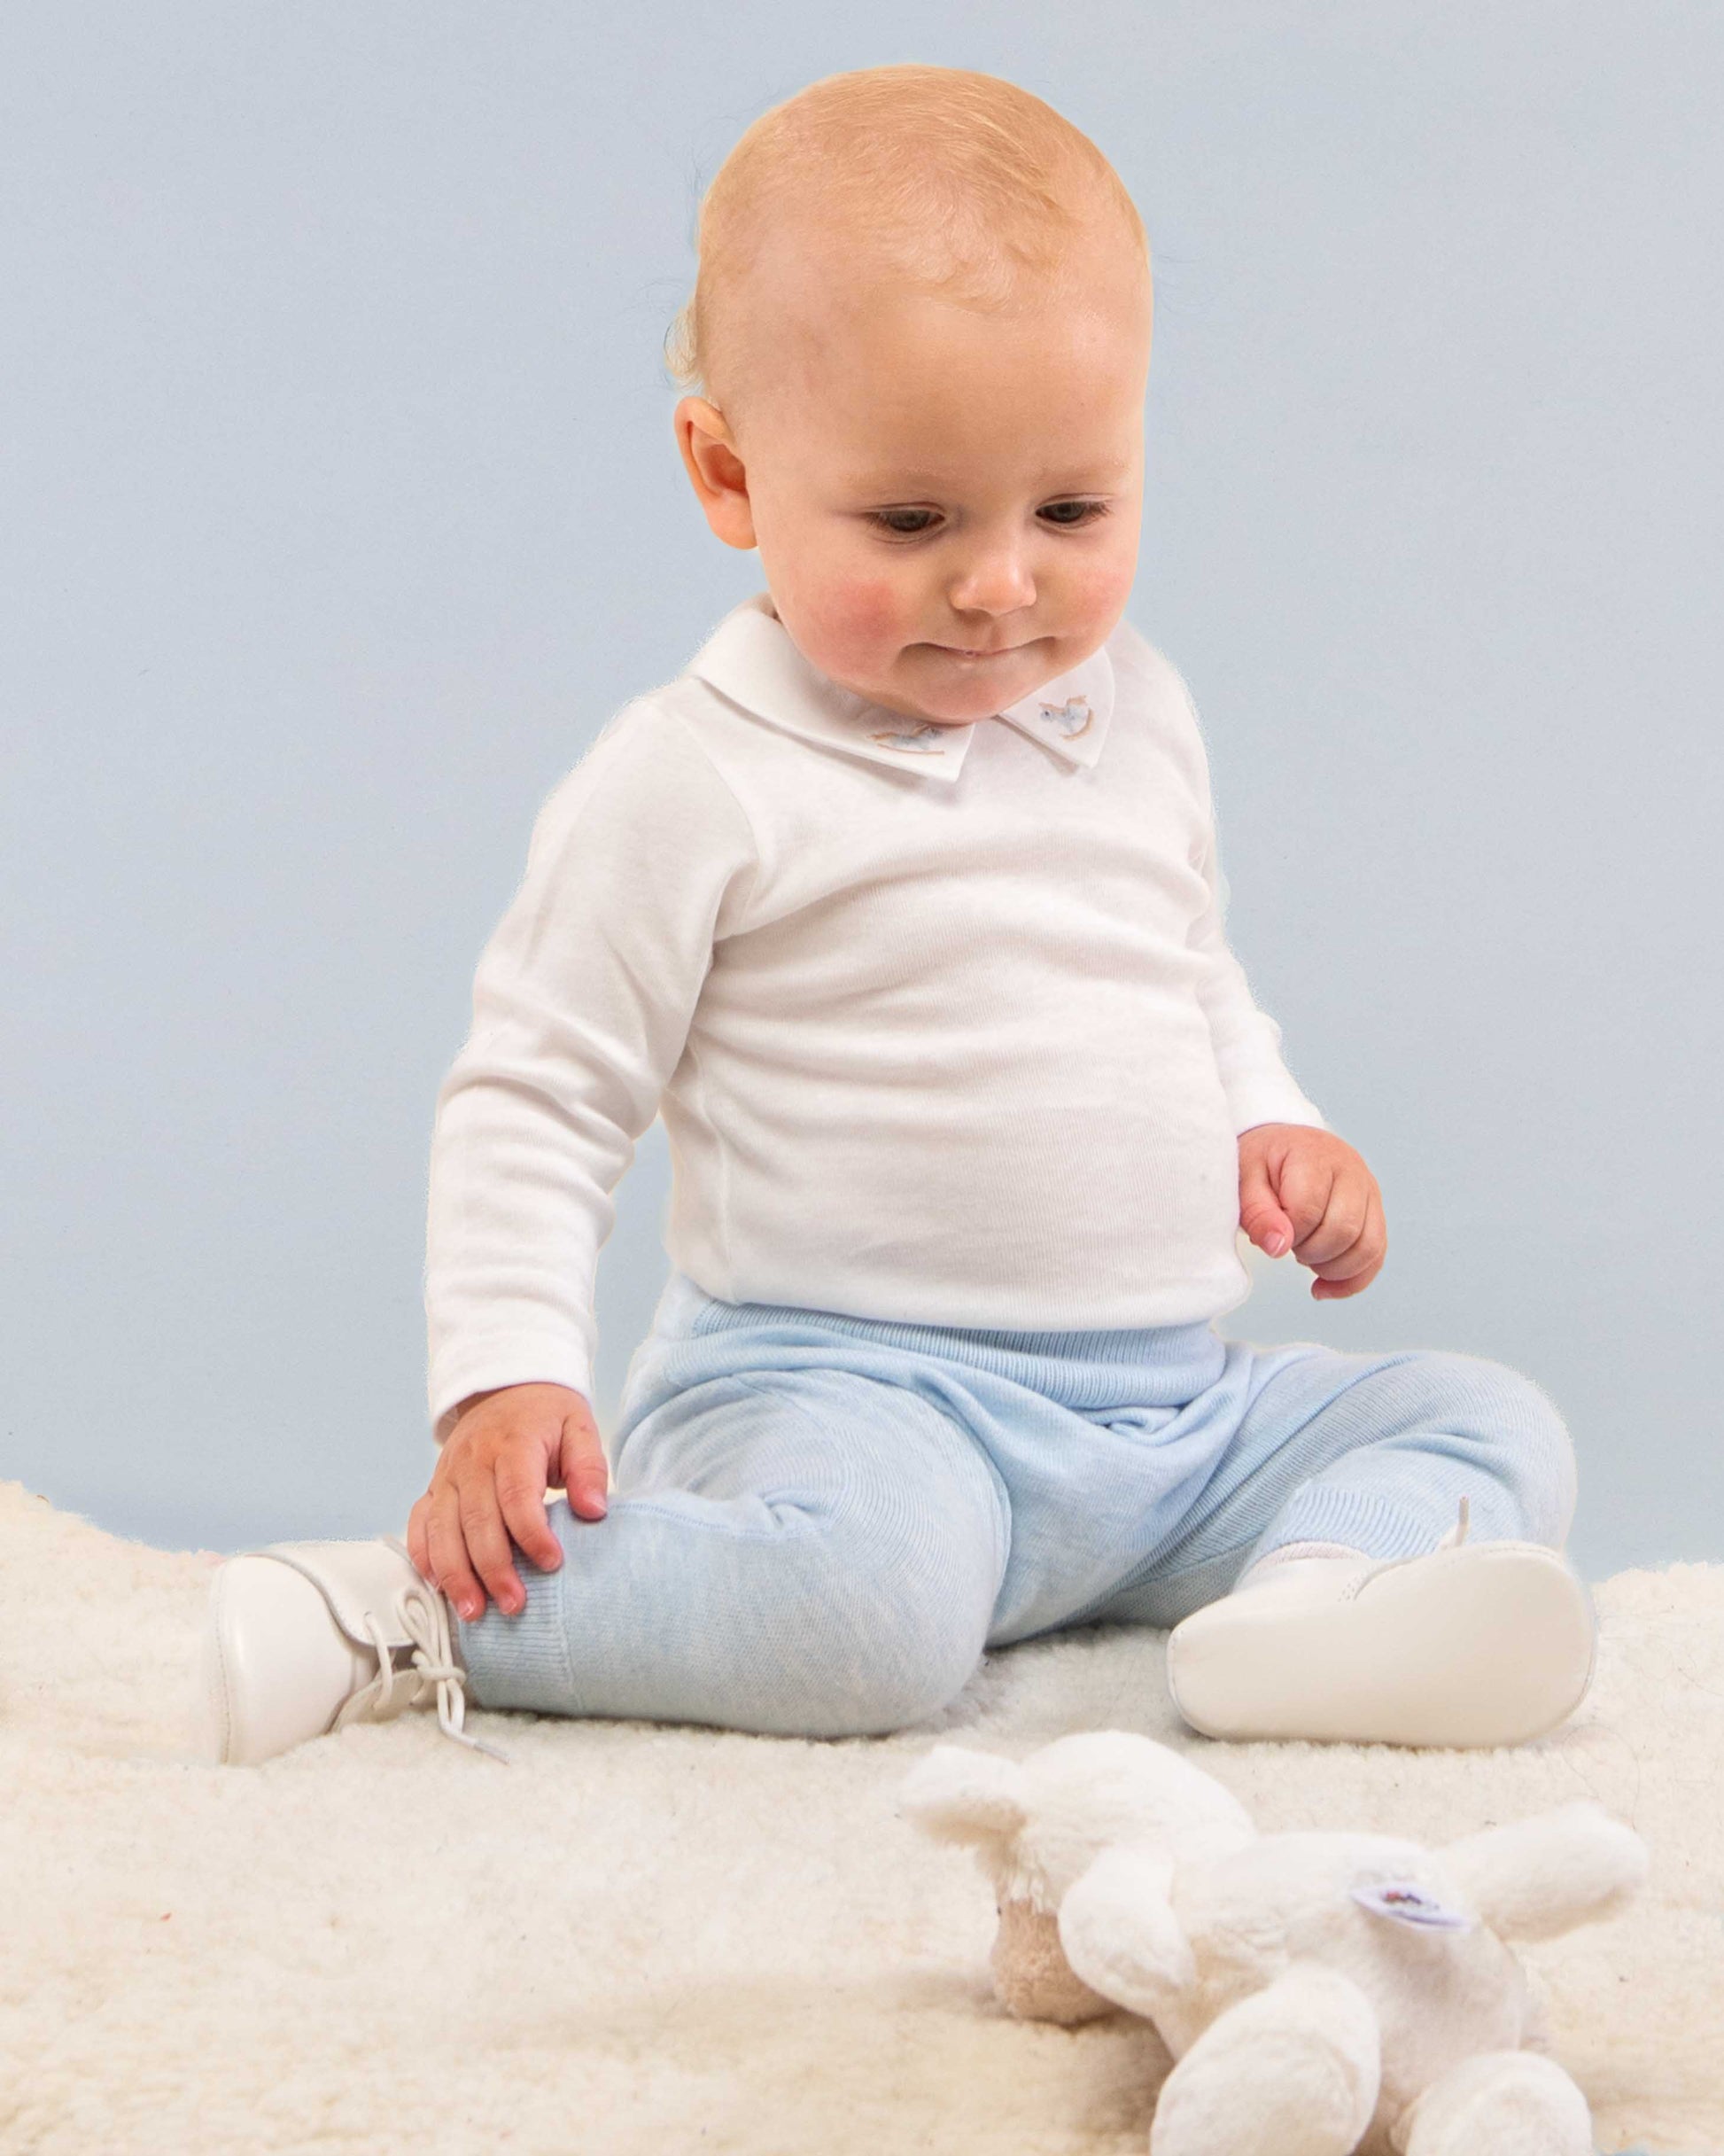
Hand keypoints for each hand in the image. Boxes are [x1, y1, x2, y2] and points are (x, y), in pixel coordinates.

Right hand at [406, 1382, 609, 1620]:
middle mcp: (473, 1461)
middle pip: (477, 1520)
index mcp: (512, 1443)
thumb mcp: (580, 1428)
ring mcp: (447, 1475)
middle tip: (515, 1605)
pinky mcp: (434, 1487)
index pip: (517, 1494)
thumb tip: (594, 1510)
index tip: (552, 1563)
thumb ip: (589, 1468)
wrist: (505, 1387)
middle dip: (494, 1568)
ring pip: (443, 1529)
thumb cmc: (547, 1415)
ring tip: (473, 1612)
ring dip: (455, 1574)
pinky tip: (438, 1585)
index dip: (532, 1533)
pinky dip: (423, 1556)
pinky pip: (419, 1524)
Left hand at [1237, 1124, 1385, 1300]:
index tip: (1270, 1231)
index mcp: (1314, 1155)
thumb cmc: (1263, 1165)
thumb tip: (1278, 1247)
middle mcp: (1351, 1169)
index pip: (1308, 1210)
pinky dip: (1350, 1281)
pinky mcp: (1375, 1213)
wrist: (1283, 1148)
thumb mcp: (1245, 1180)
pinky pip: (1376, 1256)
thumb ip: (1257, 1214)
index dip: (1286, 1233)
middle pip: (1344, 1230)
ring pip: (1367, 1248)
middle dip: (1310, 1252)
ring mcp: (1369, 1192)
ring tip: (1303, 1257)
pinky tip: (1320, 1287)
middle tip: (1287, 1243)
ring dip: (1331, 1268)